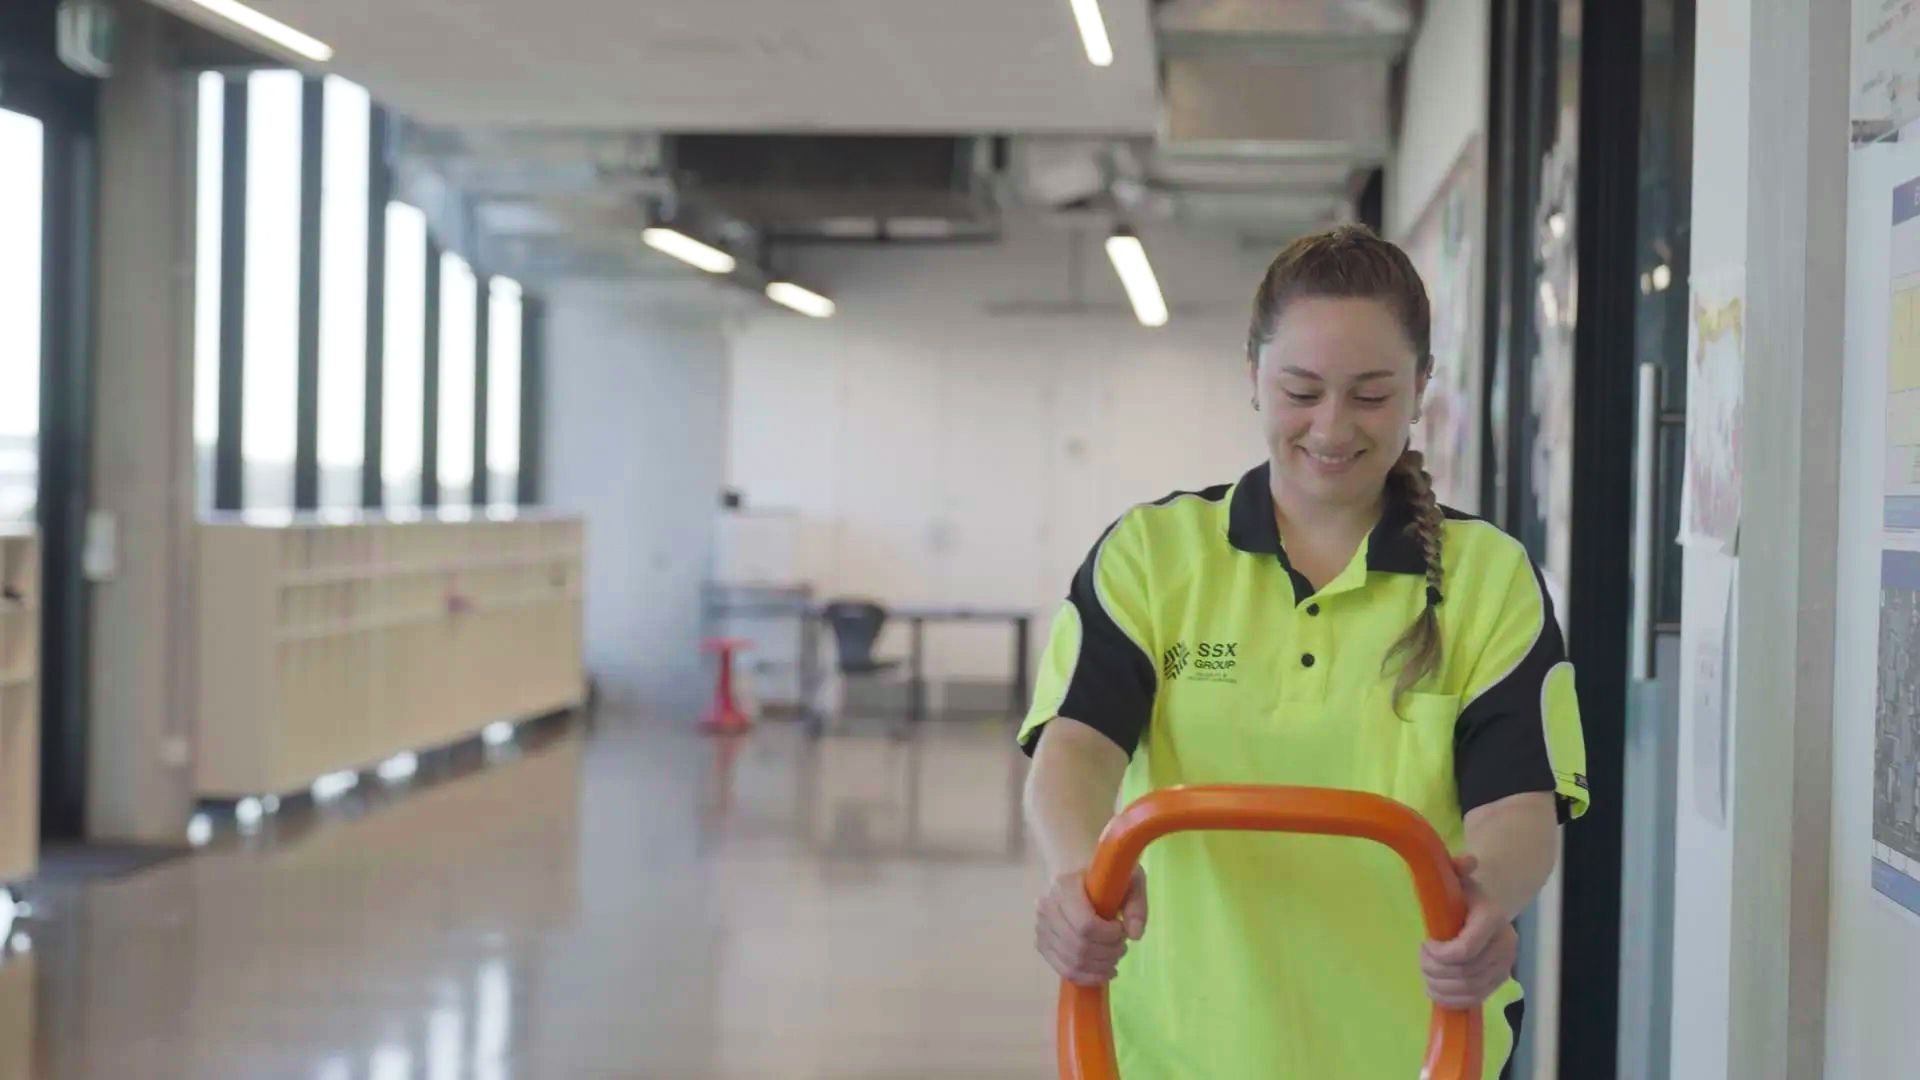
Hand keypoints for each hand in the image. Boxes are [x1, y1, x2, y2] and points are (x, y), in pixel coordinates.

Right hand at [1035, 867, 1147, 986]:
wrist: (1073, 867)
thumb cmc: (1103, 873)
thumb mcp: (1129, 878)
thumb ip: (1136, 905)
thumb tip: (1134, 935)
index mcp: (1064, 886)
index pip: (1085, 925)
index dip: (1109, 936)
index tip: (1121, 929)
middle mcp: (1046, 906)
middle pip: (1078, 947)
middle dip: (1107, 954)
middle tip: (1122, 947)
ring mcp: (1041, 926)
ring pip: (1070, 962)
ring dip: (1099, 968)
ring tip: (1114, 959)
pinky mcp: (1041, 942)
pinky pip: (1062, 969)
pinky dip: (1085, 977)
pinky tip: (1102, 973)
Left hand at [1420, 854, 1517, 1008]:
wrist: (1486, 909)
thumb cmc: (1463, 894)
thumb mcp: (1457, 877)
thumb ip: (1457, 867)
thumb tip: (1467, 861)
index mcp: (1492, 918)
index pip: (1466, 949)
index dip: (1440, 954)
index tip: (1425, 943)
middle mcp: (1505, 945)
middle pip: (1465, 972)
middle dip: (1435, 970)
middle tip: (1421, 959)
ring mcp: (1505, 966)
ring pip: (1470, 988)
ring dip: (1441, 986)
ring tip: (1426, 974)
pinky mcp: (1499, 982)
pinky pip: (1476, 999)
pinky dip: (1452, 999)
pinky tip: (1436, 990)